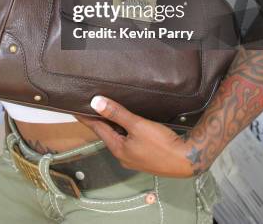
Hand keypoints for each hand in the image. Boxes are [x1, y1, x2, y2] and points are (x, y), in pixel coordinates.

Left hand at [75, 96, 198, 177]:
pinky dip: (124, 129)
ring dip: (113, 124)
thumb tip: (96, 102)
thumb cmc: (161, 144)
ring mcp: (134, 157)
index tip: (76, 108)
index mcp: (118, 148)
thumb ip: (117, 113)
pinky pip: (129, 139)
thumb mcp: (137, 125)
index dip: (87, 117)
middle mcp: (123, 155)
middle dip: (100, 120)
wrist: (186, 160)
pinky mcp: (144, 155)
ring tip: (108, 110)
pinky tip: (129, 122)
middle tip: (91, 105)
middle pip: (107, 133)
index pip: (97, 129)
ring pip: (119, 136)